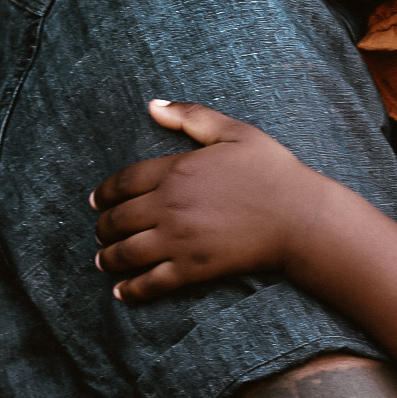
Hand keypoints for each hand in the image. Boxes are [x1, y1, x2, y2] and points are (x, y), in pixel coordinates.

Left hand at [91, 99, 320, 301]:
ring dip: (108, 258)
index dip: (104, 193)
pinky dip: (131, 289)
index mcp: (176, 170)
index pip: (122, 182)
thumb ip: (191, 117)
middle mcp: (170, 206)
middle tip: (100, 232)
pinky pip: (151, 282)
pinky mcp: (193, 269)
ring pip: (127, 253)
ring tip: (103, 261)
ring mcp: (179, 240)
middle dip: (102, 227)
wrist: (300, 218)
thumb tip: (153, 105)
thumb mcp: (235, 131)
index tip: (96, 201)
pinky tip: (121, 291)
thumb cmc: (272, 171)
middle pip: (118, 219)